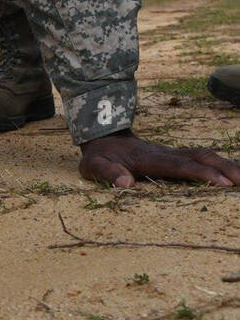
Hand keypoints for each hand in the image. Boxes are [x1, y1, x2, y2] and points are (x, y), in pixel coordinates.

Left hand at [79, 130, 239, 188]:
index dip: (200, 173)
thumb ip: (108, 172)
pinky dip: (220, 162)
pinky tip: (235, 170)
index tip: (221, 183)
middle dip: (224, 168)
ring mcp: (172, 153)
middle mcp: (165, 153)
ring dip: (227, 164)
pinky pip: (201, 157)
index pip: (179, 166)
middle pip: (200, 157)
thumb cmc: (99, 156)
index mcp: (148, 159)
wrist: (103, 135)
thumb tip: (126, 183)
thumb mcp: (93, 166)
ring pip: (204, 155)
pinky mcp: (176, 156)